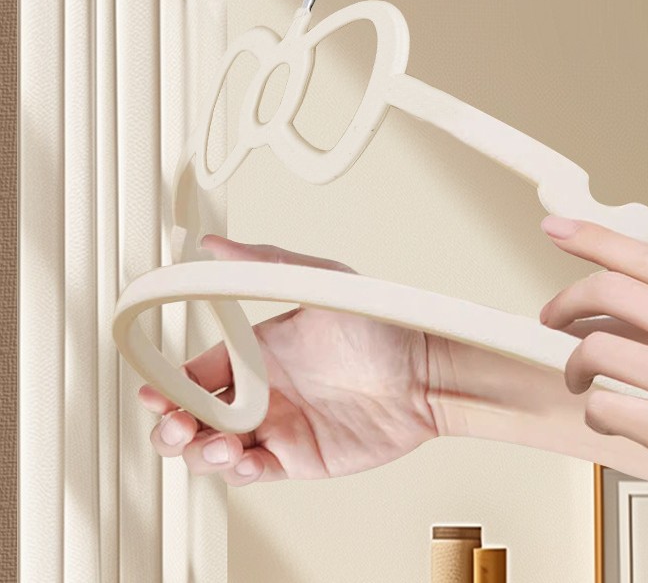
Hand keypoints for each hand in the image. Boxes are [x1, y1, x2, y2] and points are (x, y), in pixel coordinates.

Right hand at [138, 236, 436, 485]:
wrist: (426, 371)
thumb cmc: (379, 322)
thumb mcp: (320, 282)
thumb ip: (265, 265)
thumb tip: (213, 244)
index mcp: (257, 352)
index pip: (195, 374)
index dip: (167, 386)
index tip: (153, 391)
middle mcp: (262, 391)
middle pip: (195, 418)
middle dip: (174, 426)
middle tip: (179, 425)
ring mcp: (279, 426)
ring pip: (216, 450)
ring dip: (203, 452)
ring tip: (222, 443)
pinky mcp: (300, 457)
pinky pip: (255, 472)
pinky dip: (239, 472)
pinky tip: (247, 459)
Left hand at [538, 216, 647, 499]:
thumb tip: (628, 313)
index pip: (646, 257)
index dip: (593, 237)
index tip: (559, 227)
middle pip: (609, 291)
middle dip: (566, 300)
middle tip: (553, 317)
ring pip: (596, 347)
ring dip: (573, 364)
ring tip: (580, 378)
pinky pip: (606, 406)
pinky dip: (595, 412)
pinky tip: (606, 417)